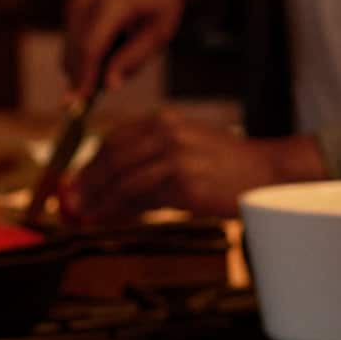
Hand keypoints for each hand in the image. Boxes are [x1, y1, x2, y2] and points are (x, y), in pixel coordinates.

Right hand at [63, 0, 202, 97]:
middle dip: (88, 75)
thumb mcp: (162, 29)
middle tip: (118, 74)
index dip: (81, 80)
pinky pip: (74, 39)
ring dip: (91, 62)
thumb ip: (134, 58)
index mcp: (111, 3)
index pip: (89, 49)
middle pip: (74, 52)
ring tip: (127, 42)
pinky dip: (91, 49)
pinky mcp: (74, 3)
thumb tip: (108, 86)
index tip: (74, 105)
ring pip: (71, 48)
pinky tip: (118, 35)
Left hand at [79, 113, 325, 221]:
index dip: (92, 164)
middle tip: (74, 202)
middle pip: (113, 158)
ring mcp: (176, 158)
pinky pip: (145, 199)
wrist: (266, 173)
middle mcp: (168, 134)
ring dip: (102, 201)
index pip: (115, 140)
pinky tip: (114, 218)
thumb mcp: (185, 147)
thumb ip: (149, 159)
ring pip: (125, 181)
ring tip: (88, 215)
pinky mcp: (185, 184)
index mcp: (165, 121)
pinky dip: (124, 210)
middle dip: (89, 183)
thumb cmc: (226, 165)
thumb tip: (110, 184)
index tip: (78, 182)